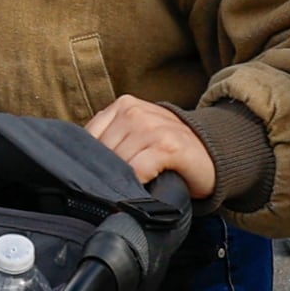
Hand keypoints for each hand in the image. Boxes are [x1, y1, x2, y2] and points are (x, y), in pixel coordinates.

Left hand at [86, 95, 216, 198]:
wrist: (212, 155)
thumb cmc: (168, 151)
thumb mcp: (135, 137)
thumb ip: (110, 142)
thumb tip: (78, 168)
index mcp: (123, 106)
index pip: (87, 139)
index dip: (92, 164)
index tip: (104, 176)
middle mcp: (135, 112)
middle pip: (101, 154)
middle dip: (108, 174)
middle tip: (126, 183)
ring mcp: (151, 127)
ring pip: (117, 164)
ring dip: (125, 181)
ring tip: (141, 183)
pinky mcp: (167, 146)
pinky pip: (137, 172)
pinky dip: (139, 184)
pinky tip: (150, 184)